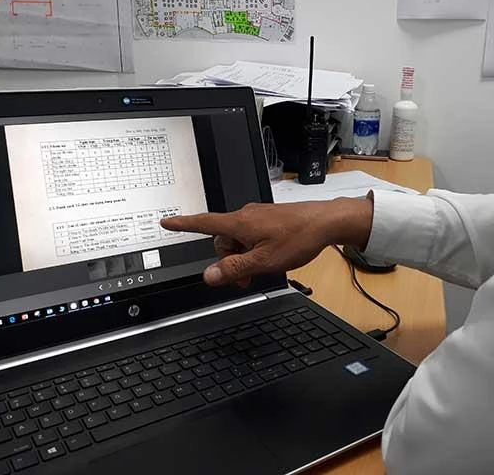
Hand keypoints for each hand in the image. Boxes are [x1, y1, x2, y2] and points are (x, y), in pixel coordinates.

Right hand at [160, 197, 373, 287]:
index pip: (203, 223)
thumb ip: (234, 269)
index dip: (183, 225)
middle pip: (222, 241)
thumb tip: (208, 275)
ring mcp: (258, 217)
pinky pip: (251, 236)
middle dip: (229, 261)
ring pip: (238, 241)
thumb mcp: (263, 261)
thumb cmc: (298, 237)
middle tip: (245, 278)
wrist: (326, 222)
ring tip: (263, 267)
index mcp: (239, 224)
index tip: (167, 223)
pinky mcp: (269, 220)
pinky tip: (271, 256)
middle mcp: (246, 216)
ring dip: (243, 257)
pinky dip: (254, 249)